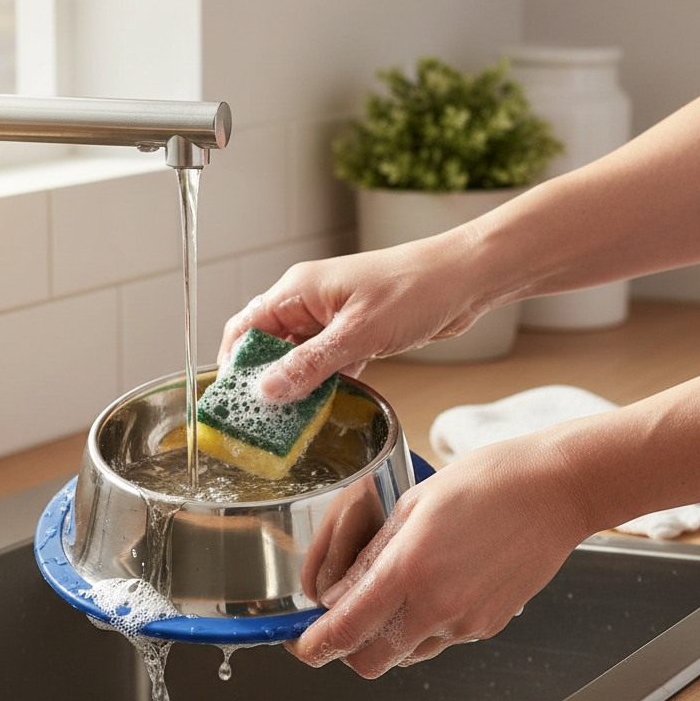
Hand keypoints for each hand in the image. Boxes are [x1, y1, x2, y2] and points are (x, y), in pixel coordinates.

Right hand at [218, 237, 486, 401]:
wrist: (465, 280)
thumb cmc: (415, 288)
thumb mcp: (358, 333)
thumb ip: (310, 364)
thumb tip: (268, 389)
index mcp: (299, 290)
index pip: (246, 327)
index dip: (235, 362)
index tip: (234, 398)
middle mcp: (310, 302)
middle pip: (269, 345)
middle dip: (264, 379)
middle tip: (262, 418)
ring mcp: (333, 318)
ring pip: (299, 357)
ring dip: (296, 385)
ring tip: (290, 421)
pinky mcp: (356, 332)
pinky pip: (327, 363)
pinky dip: (324, 383)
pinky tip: (325, 407)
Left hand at [287, 432, 592, 677]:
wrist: (556, 491)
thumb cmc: (488, 483)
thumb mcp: (412, 505)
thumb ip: (372, 556)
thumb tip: (340, 593)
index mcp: (409, 570)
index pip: (345, 630)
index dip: (315, 646)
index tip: (302, 645)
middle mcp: (436, 607)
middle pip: (371, 662)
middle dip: (346, 651)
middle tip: (340, 623)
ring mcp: (466, 622)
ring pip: (406, 655)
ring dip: (386, 640)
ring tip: (393, 597)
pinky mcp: (490, 626)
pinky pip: (441, 642)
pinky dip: (424, 628)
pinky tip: (434, 589)